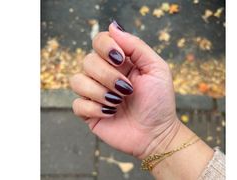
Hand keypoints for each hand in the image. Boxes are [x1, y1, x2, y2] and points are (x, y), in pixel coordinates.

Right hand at [70, 21, 180, 158]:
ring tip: (119, 103)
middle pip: (88, 60)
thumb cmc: (159, 101)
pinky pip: (77, 104)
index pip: (99, 41)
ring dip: (100, 93)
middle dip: (108, 76)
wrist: (156, 134)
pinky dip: (95, 109)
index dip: (106, 47)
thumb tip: (113, 26)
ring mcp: (94, 92)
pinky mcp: (88, 112)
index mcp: (119, 61)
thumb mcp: (156, 68)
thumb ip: (136, 46)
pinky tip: (110, 113)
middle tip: (127, 90)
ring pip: (77, 81)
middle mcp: (104, 74)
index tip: (121, 59)